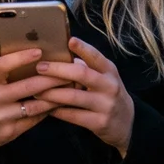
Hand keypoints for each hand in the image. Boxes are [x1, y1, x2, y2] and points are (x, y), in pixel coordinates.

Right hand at [0, 49, 66, 163]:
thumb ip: (4, 72)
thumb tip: (35, 56)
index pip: (3, 65)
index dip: (21, 58)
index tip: (40, 51)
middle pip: (27, 87)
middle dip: (51, 78)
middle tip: (69, 71)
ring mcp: (1, 117)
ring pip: (35, 105)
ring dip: (55, 96)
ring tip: (70, 87)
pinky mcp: (9, 132)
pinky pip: (34, 119)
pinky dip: (48, 110)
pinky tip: (58, 103)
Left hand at [33, 38, 135, 155]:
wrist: (127, 123)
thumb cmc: (108, 93)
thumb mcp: (105, 77)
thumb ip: (87, 67)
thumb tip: (61, 54)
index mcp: (109, 71)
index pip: (96, 56)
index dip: (83, 48)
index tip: (69, 40)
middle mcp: (110, 86)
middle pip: (82, 74)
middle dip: (58, 70)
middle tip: (39, 67)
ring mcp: (105, 105)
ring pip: (74, 97)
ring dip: (52, 93)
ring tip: (36, 91)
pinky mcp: (99, 123)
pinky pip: (73, 116)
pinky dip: (57, 111)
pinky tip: (46, 108)